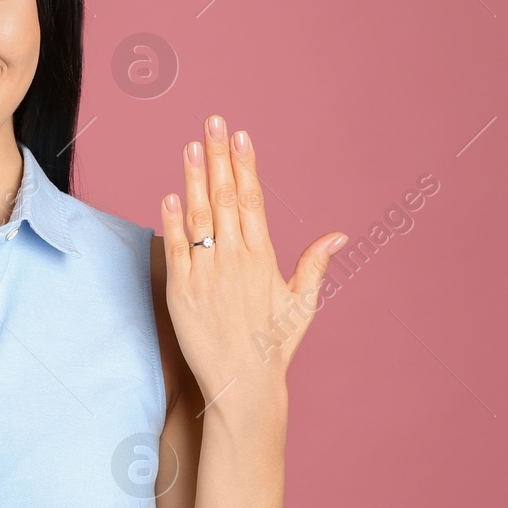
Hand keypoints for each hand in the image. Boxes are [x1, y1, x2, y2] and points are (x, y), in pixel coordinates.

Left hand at [159, 115, 347, 405]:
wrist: (243, 386)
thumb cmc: (275, 346)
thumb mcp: (302, 304)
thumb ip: (315, 264)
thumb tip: (338, 235)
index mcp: (264, 259)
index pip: (252, 200)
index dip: (245, 165)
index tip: (241, 136)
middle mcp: (234, 261)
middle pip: (224, 198)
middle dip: (218, 156)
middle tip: (213, 121)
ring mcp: (205, 275)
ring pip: (197, 217)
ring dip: (192, 178)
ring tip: (190, 145)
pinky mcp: (181, 292)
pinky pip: (176, 250)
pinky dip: (171, 222)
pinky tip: (168, 194)